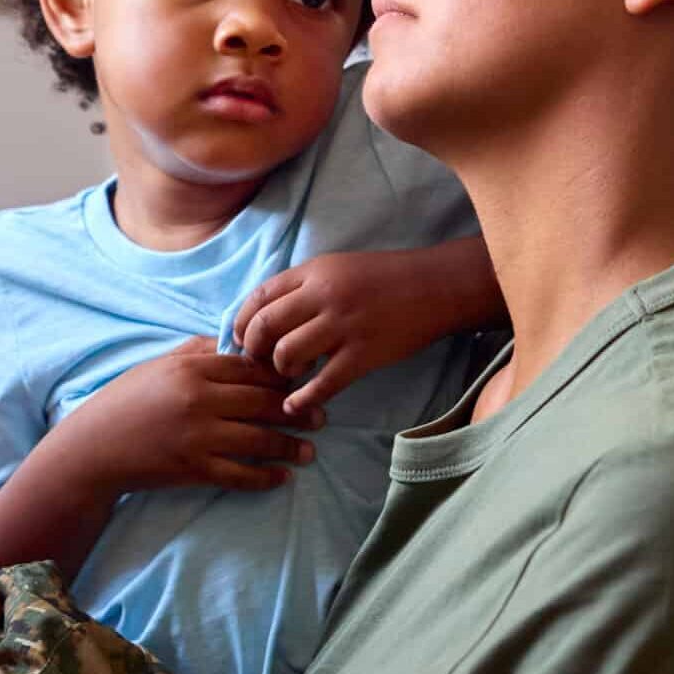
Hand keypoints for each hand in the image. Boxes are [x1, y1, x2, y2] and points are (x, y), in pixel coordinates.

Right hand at [31, 336, 317, 497]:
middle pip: (264, 402)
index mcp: (191, 369)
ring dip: (290, 446)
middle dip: (297, 410)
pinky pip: (241, 474)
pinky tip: (281, 477)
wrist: (93, 449)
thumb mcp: (157, 366)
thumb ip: (196, 351)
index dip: (283, 375)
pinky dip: (266, 478)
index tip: (304, 381)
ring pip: (260, 440)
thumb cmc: (125, 402)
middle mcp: (199, 400)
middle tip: (320, 416)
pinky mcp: (193, 469)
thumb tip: (233, 341)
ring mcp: (198, 436)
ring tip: (309, 450)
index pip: (252, 368)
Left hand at [234, 241, 497, 418]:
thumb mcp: (336, 267)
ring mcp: (343, 326)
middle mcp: (323, 296)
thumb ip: (302, 286)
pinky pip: (323, 383)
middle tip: (256, 363)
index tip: (238, 339)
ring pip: (286, 353)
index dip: (241, 321)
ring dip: (278, 370)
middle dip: (252, 349)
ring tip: (287, 374)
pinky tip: (294, 405)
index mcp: (313, 272)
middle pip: (265, 326)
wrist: (434, 287)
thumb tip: (264, 314)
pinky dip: (302, 399)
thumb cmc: (382, 277)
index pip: (259, 297)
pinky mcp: (363, 355)